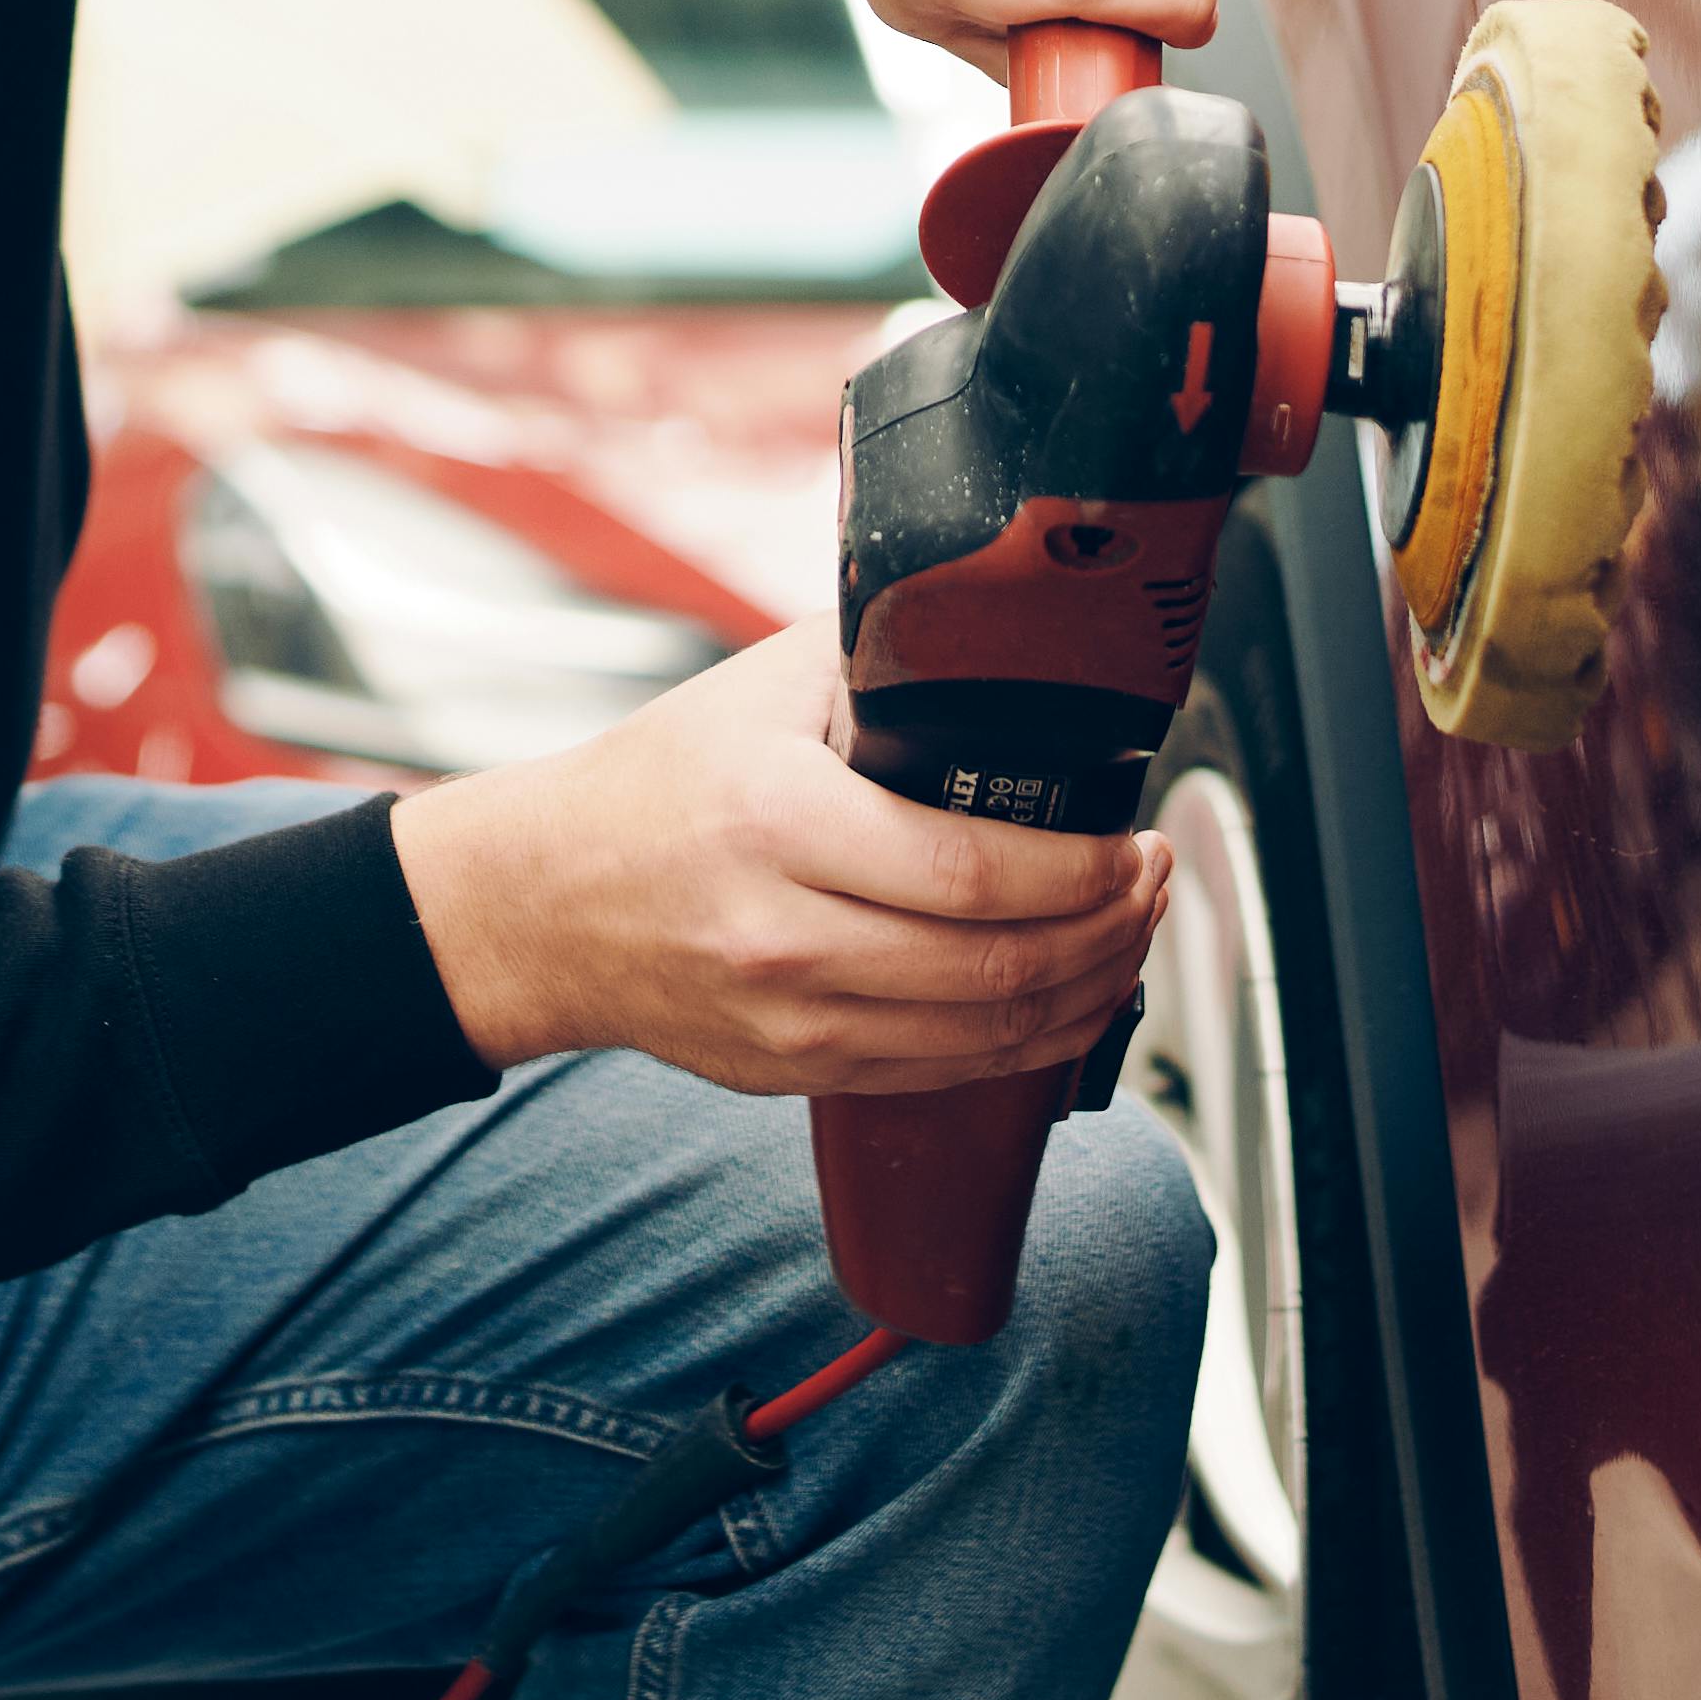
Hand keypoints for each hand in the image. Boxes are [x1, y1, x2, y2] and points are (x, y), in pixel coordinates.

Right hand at [382, 631, 1172, 1094]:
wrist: (545, 901)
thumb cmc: (660, 782)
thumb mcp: (766, 686)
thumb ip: (884, 654)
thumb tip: (1010, 624)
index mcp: (782, 822)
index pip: (975, 872)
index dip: (1084, 873)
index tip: (1138, 843)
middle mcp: (783, 936)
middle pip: (996, 966)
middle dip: (1109, 934)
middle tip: (1155, 887)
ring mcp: (787, 1022)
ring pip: (982, 1039)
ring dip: (1085, 996)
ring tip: (1130, 944)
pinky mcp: (789, 1073)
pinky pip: (938, 1076)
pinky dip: (1022, 1049)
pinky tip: (1063, 1003)